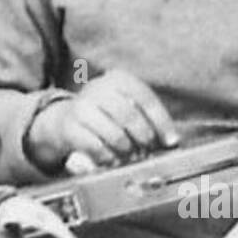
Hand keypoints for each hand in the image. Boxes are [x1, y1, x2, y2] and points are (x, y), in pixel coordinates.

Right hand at [25, 70, 178, 173]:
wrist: (65, 120)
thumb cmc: (106, 114)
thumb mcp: (126, 107)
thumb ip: (148, 119)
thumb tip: (172, 141)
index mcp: (118, 79)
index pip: (146, 98)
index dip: (162, 122)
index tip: (171, 141)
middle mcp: (98, 88)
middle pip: (130, 115)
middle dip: (144, 137)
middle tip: (148, 149)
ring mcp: (82, 106)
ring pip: (115, 134)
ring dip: (127, 150)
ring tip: (130, 154)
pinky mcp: (70, 127)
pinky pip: (97, 147)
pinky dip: (109, 157)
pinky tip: (113, 159)